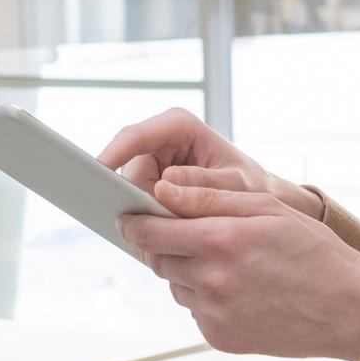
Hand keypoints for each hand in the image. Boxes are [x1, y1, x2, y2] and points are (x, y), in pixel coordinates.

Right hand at [97, 107, 324, 217]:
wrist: (262, 205)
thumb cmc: (254, 189)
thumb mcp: (235, 187)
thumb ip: (202, 187)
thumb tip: (162, 188)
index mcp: (179, 127)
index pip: (135, 136)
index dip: (113, 153)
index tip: (97, 173)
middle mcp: (161, 140)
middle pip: (128, 170)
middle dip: (136, 199)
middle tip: (157, 229)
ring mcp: (154, 162)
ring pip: (130, 191)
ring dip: (145, 214)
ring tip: (173, 233)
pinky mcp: (152, 183)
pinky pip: (137, 202)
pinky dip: (149, 220)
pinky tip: (167, 234)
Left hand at [119, 179, 359, 360]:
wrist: (349, 308)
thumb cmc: (314, 252)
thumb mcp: (266, 208)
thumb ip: (208, 197)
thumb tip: (162, 190)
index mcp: (219, 241)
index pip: (148, 230)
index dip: (135, 220)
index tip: (132, 214)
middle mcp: (210, 281)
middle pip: (157, 258)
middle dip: (166, 243)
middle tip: (196, 234)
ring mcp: (213, 314)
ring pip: (175, 284)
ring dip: (187, 270)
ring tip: (230, 263)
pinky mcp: (219, 337)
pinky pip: (195, 310)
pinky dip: (206, 297)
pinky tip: (240, 289)